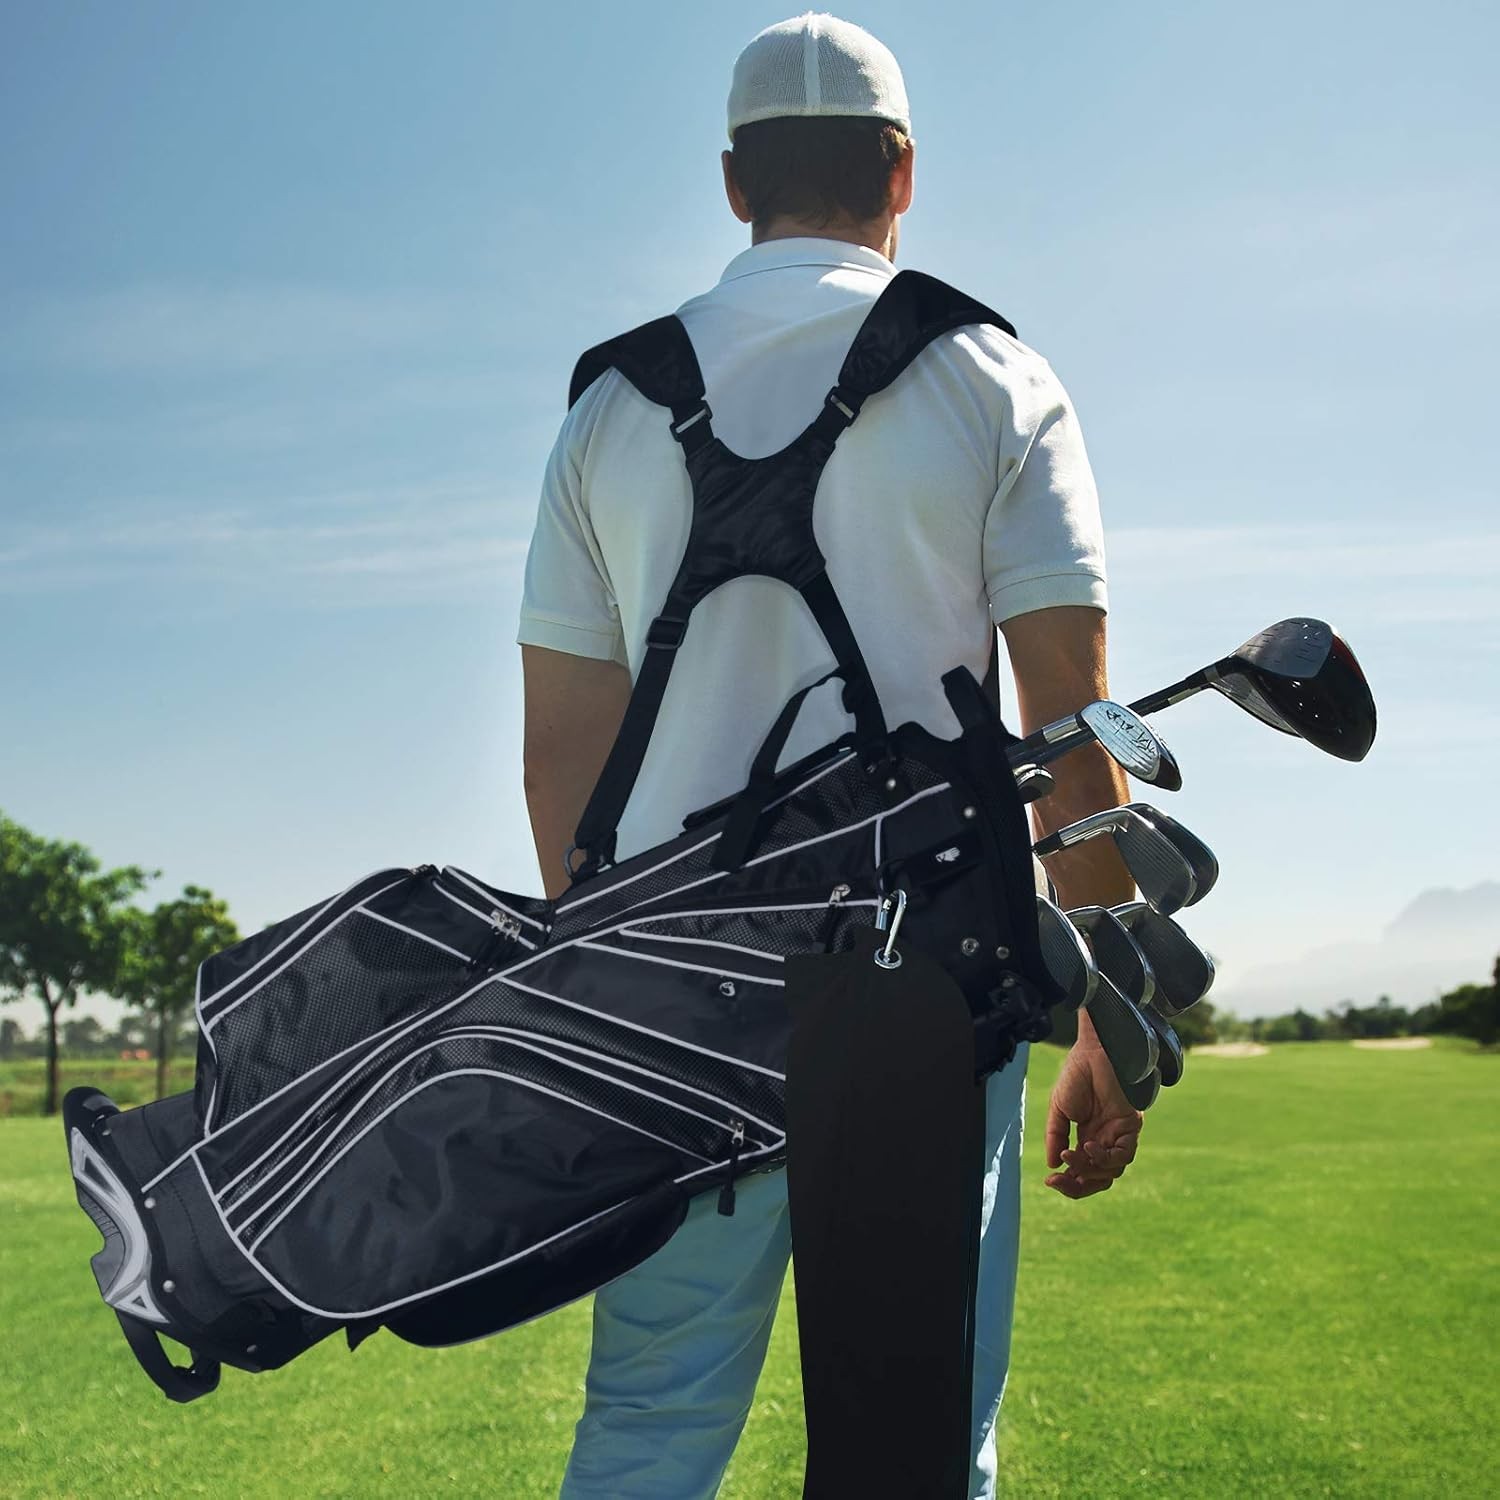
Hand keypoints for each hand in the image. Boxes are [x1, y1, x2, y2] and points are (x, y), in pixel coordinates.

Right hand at [1043, 1036, 1141, 1198]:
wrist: (1092, 1051)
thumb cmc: (1076, 1074)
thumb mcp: (1059, 1109)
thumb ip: (1056, 1137)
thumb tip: (1053, 1165)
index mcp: (1088, 1137)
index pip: (1083, 1171)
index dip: (1068, 1181)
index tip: (1049, 1181)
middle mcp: (1106, 1140)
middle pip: (1099, 1178)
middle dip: (1078, 1185)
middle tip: (1058, 1180)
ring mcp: (1119, 1135)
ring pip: (1111, 1171)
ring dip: (1088, 1168)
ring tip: (1071, 1153)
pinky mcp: (1131, 1126)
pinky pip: (1123, 1154)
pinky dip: (1105, 1157)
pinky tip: (1088, 1146)